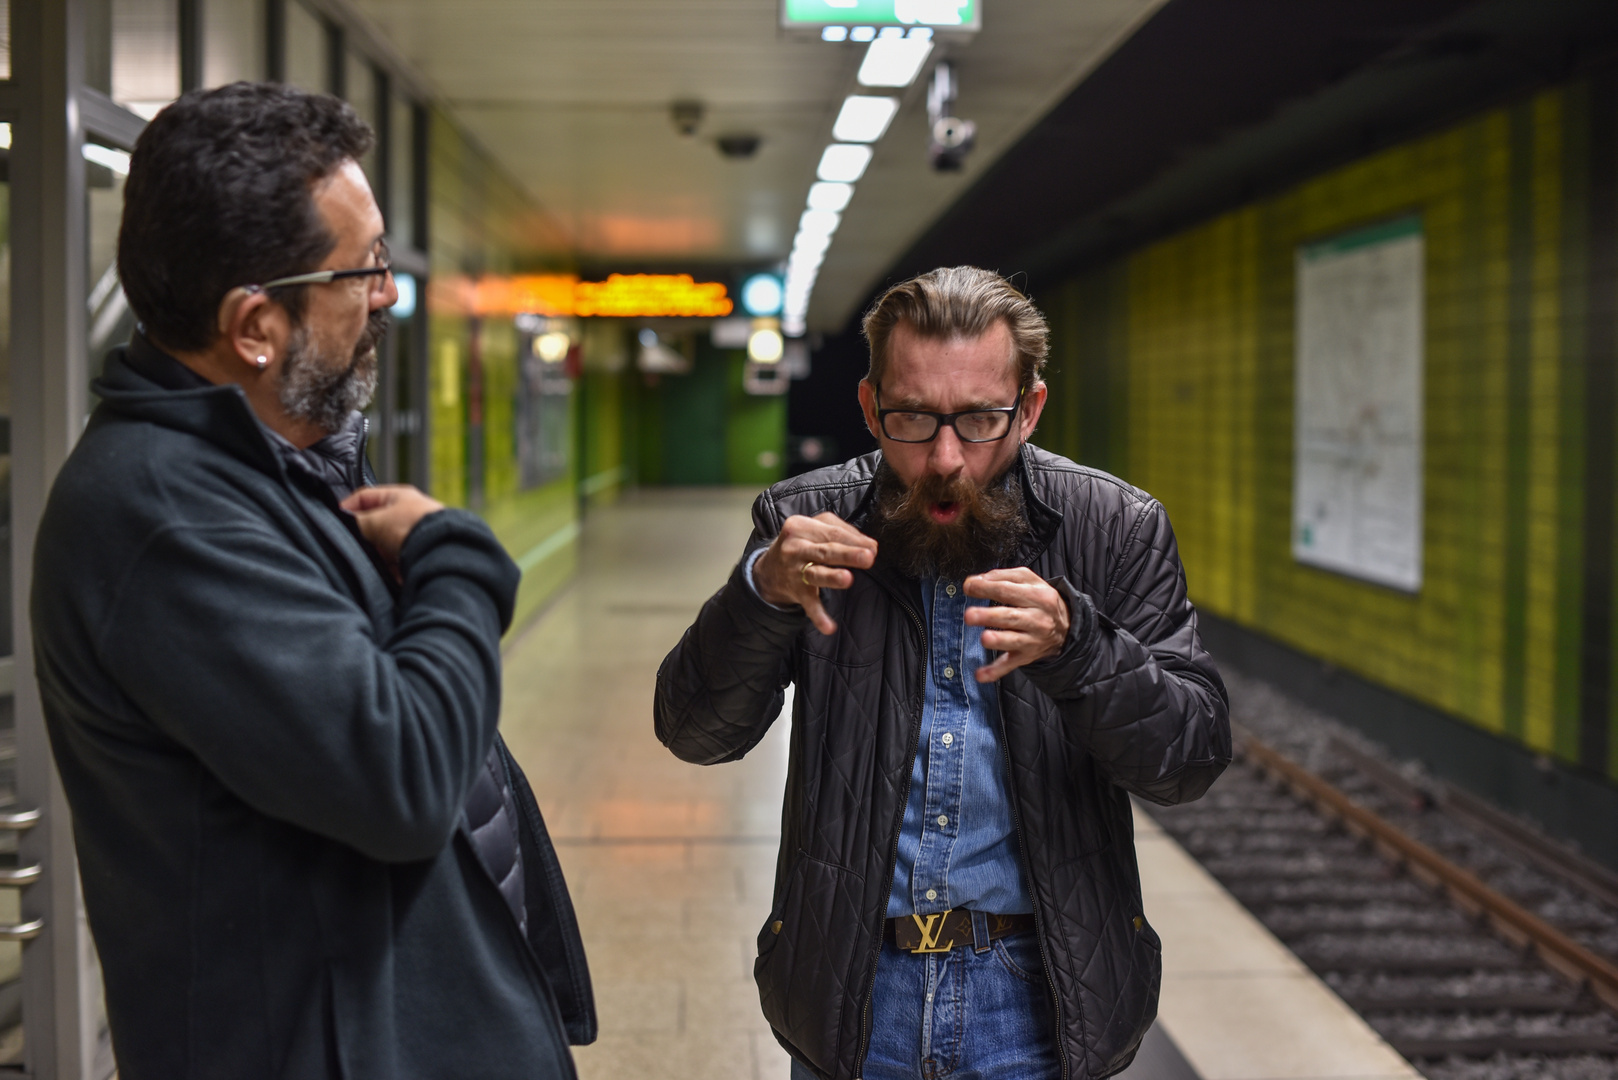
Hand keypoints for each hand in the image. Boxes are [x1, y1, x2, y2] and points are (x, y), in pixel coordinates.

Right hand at [340, 485, 445, 569]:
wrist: (440, 551)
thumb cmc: (411, 528)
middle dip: (366, 537)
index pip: (365, 496)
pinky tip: (390, 571)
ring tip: (377, 560)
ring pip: (386, 545)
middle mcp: (409, 513)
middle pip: (376, 524)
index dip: (348, 507)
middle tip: (357, 545)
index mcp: (399, 496)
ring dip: (379, 555)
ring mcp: (416, 534)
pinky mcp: (421, 554)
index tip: (335, 520)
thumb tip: (347, 524)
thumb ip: (357, 521)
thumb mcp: (375, 521)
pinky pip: (398, 561)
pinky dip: (392, 567)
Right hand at [753, 512, 877, 634]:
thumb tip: (870, 545)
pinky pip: (809, 604)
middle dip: (847, 554)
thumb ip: (842, 531)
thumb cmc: (802, 543)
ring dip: (832, 577)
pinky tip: (829, 627)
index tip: (873, 548)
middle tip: (868, 557)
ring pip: (816, 574)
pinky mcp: (796, 591)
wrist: (769, 569)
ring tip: (847, 579)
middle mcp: (795, 548)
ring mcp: (794, 571)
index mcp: (802, 527)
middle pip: (825, 551)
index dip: (855, 540)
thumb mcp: (815, 527)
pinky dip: (818, 616)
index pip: (832, 532)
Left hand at [962, 568, 1070, 681]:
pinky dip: (995, 672)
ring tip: (984, 638)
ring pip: (1014, 641)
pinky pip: (1010, 665)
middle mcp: (1037, 619)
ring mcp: (1032, 640)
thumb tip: (978, 580)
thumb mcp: (1030, 580)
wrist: (1066, 627)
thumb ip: (1004, 576)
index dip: (986, 588)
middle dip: (989, 616)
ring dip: (998, 641)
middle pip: (1011, 616)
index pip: (1008, 590)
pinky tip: (980, 675)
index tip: (968, 586)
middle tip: (969, 615)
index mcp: (1038, 596)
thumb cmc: (1040, 600)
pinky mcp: (1025, 656)